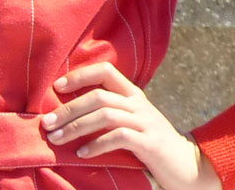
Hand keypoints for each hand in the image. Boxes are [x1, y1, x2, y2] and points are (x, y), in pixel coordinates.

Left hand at [40, 62, 222, 189]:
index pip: (105, 70)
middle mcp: (138, 104)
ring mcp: (145, 122)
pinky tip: (82, 154)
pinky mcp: (149, 143)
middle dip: (68, 109)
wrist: (188, 165)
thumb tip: (70, 112)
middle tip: (46, 123)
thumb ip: (111, 112)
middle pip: (98, 96)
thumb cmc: (152, 144)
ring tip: (57, 138)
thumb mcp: (132, 121)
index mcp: (133, 94)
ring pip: (105, 114)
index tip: (57, 87)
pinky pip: (118, 137)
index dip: (80, 75)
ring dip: (76, 127)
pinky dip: (96, 144)